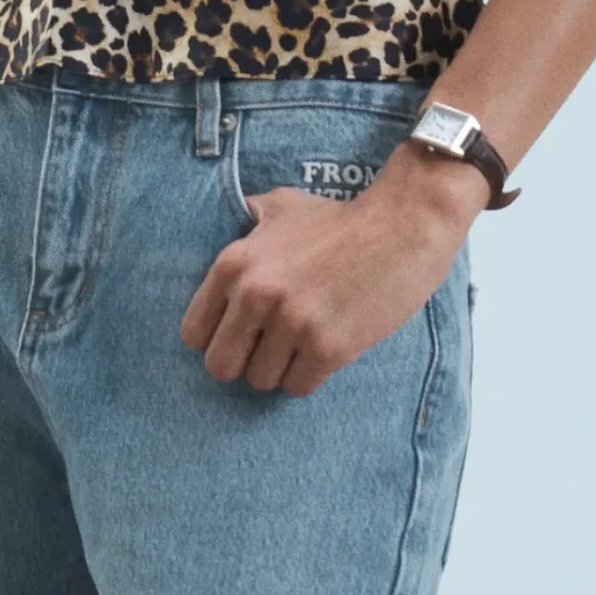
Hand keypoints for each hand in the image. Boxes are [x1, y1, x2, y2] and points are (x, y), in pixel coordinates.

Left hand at [179, 149, 484, 397]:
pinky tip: (327, 349)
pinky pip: (298, 387)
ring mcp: (291, 323)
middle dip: (244, 363)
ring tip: (305, 342)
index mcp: (234, 264)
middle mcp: (255, 295)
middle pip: (220, 367)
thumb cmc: (341, 219)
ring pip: (261, 381)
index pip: (193, 334)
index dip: (217, 339)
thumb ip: (249, 219)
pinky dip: (310, 376)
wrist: (402, 226)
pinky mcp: (327, 347)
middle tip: (271, 348)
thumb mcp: (283, 207)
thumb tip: (233, 217)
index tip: (241, 334)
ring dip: (282, 369)